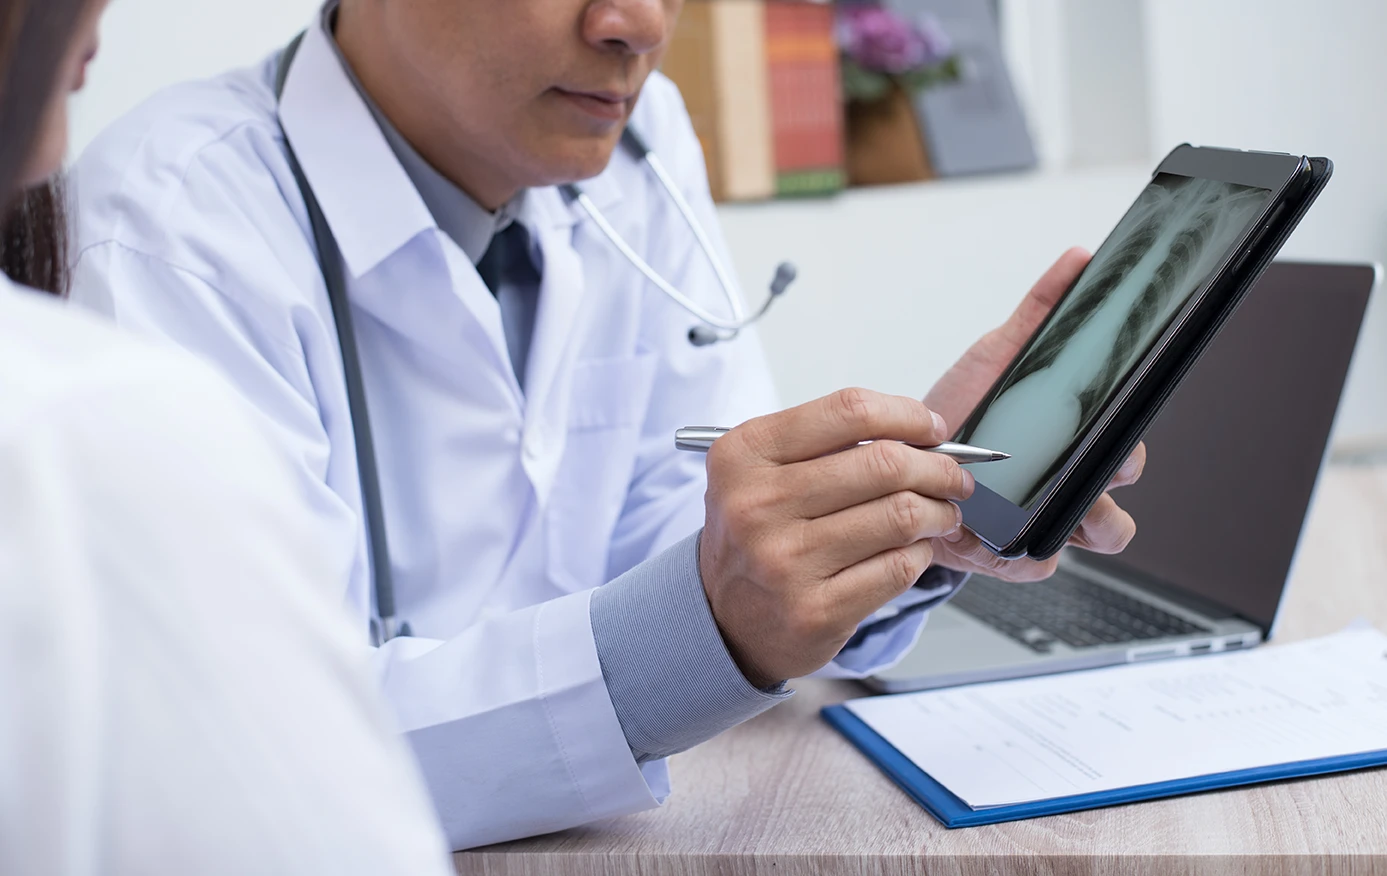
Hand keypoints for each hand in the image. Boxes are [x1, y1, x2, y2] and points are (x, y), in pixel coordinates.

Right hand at [699, 389, 973, 687]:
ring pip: (901, 515)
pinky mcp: (815, 611)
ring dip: (940, 512)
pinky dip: (921, 554)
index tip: (932, 429)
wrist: (723, 620)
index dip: (907, 415)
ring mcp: (785, 562)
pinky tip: (913, 551)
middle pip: (884, 463)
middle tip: (953, 477)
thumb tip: (922, 432)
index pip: (849, 411)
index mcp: (744, 455)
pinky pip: (899, 567)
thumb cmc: (756, 535)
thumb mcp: (761, 471)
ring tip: (942, 514)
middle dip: (938, 467)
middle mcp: (758, 505)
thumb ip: (828, 442)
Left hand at [922, 248, 1142, 580]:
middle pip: (1123, 491)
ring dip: (1086, 519)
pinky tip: (996, 526)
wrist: (899, 464)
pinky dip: (1023, 548)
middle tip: (1087, 458)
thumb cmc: (959, 412)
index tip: (1121, 424)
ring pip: (1101, 534)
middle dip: (1114, 477)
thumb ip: (1039, 310)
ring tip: (1049, 497)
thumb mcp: (998, 356)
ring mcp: (1044, 524)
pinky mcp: (1011, 555)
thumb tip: (1079, 258)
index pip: (1128, 448)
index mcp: (1074, 443)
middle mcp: (1068, 487)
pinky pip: (1041, 562)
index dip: (1130, 443)